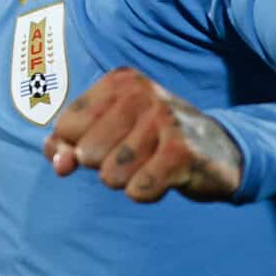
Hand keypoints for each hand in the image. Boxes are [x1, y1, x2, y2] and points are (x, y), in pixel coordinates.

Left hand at [43, 67, 241, 202]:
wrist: (218, 153)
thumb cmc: (152, 140)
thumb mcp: (108, 133)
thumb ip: (69, 144)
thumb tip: (57, 161)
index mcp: (119, 82)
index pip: (65, 127)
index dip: (77, 147)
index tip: (108, 143)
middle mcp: (142, 93)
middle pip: (86, 154)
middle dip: (107, 166)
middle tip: (139, 154)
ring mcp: (164, 119)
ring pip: (110, 175)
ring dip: (128, 181)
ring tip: (153, 164)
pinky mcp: (182, 150)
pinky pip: (138, 190)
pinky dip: (148, 193)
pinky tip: (167, 178)